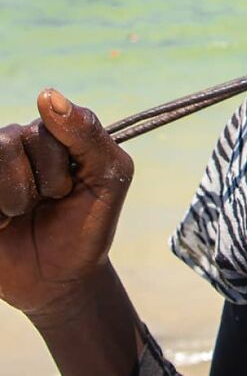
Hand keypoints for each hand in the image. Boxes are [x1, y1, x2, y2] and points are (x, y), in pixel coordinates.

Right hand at [0, 89, 133, 321]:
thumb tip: (46, 94)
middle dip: (37, 184)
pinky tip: (2, 224)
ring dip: (12, 199)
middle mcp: (16, 142)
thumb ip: (87, 133)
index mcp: (52, 132)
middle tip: (48, 204)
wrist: (61, 281)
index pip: (46, 123)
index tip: (70, 188)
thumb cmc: (88, 224)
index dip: (59, 166)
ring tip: (21, 215)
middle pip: (11, 140)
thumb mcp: (108, 176)